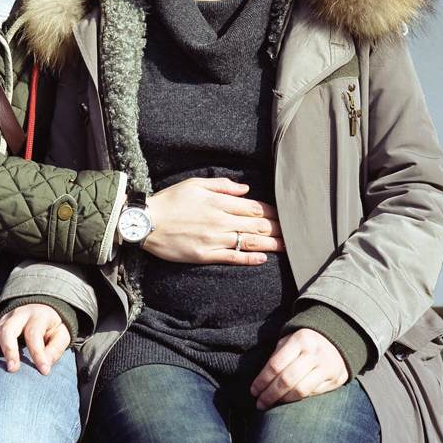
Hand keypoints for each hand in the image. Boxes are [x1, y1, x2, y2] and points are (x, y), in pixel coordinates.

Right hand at [0, 304, 70, 376]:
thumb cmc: (53, 325)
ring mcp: (5, 320)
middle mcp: (18, 315)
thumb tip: (46, 364)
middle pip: (8, 330)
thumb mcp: (62, 333)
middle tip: (12, 369)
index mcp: (37, 315)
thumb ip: (56, 348)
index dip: (38, 353)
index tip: (44, 371)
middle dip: (9, 350)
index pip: (34, 333)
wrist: (42, 307)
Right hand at [142, 178, 283, 264]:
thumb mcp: (195, 184)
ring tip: (288, 247)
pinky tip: (263, 259)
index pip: (253, 207)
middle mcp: (220, 220)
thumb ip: (222, 185)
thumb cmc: (170, 200)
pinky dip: (250, 258)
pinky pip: (233, 258)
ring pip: (249, 242)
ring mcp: (214, 239)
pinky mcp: (205, 255)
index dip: (271, 212)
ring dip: (272, 244)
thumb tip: (246, 189)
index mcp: (218, 202)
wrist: (146, 222)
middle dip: (278, 229)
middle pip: (256, 226)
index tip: (284, 215)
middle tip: (295, 233)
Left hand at [250, 329, 347, 409]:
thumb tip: (262, 381)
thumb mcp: (290, 340)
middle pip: (287, 379)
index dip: (263, 380)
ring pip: (300, 390)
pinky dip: (298, 399)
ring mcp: (326, 367)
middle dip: (270, 394)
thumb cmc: (305, 342)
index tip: (254, 391)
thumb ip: (277, 356)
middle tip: (260, 403)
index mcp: (299, 340)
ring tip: (271, 404)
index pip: (276, 364)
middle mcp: (313, 354)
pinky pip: (313, 394)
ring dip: (283, 400)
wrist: (337, 340)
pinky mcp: (335, 379)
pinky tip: (288, 400)